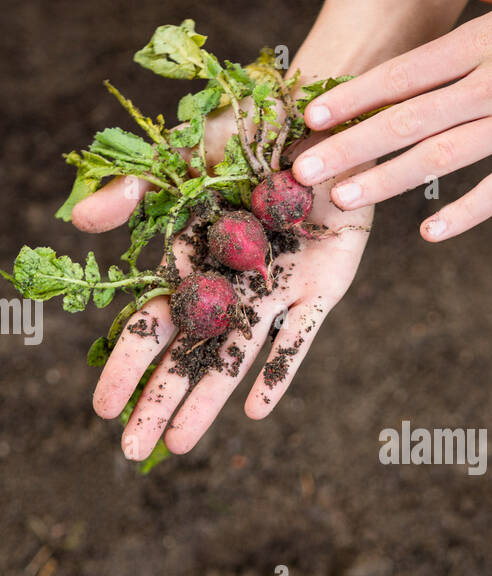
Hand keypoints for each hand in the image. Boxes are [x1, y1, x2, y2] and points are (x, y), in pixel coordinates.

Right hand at [72, 106, 371, 458]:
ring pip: (235, 357)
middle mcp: (231, 286)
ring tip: (181, 444)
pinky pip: (297, 340)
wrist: (327, 123)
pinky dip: (278, 374)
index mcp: (192, 260)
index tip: (103, 408)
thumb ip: (135, 190)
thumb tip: (81, 221)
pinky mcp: (321, 289)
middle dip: (159, 402)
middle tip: (134, 451)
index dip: (127, 365)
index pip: (151, 324)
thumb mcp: (185, 154)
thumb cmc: (251, 131)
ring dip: (208, 401)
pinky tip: (255, 412)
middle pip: (188, 355)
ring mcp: (275, 292)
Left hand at [291, 0, 491, 240]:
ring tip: (345, 200)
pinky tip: (431, 233)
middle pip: (407, 118)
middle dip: (351, 145)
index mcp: (485, 41)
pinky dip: (467, 211)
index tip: (313, 114)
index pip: (404, 72)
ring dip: (389, 179)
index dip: (354, 95)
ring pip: (443, 156)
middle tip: (303, 171)